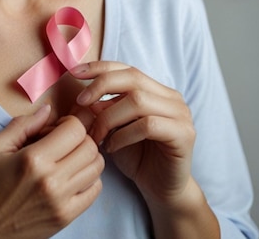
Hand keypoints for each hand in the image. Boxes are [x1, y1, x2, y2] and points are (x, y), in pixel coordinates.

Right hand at [0, 105, 103, 237]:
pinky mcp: (65, 217)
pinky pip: (94, 191)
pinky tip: (72, 177)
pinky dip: (89, 179)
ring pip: (97, 167)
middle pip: (90, 146)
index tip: (57, 127)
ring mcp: (61, 201)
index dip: (69, 122)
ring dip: (86, 157)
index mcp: (33, 160)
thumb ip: (23, 124)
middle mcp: (51, 181)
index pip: (75, 129)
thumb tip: (48, 110)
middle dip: (80, 137)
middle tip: (64, 141)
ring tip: (68, 158)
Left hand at [70, 61, 195, 207]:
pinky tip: (111, 147)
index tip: (75, 72)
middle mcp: (171, 97)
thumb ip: (104, 108)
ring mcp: (180, 114)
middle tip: (80, 102)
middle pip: (133, 77)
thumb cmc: (136, 157)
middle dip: (101, 86)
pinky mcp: (184, 134)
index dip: (100, 67)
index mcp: (156, 90)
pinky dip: (124, 134)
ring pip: (138, 100)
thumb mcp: (115, 127)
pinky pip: (148, 125)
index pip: (127, 68)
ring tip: (96, 135)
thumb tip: (83, 95)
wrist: (161, 190)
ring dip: (109, 116)